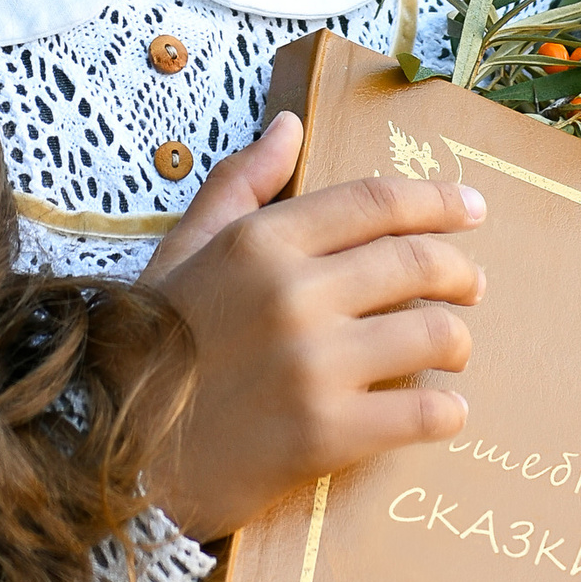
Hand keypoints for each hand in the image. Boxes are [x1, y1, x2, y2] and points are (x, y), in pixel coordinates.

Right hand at [141, 109, 488, 544]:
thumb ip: (239, 185)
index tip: (473, 209)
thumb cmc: (147, 350)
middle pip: (418, 263)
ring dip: (457, 341)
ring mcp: (314, 365)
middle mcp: (293, 294)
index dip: (438, 200)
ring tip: (452, 351)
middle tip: (472, 285)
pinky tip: (441, 411)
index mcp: (260, 242)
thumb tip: (290, 126)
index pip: (376, 203)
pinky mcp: (327, 434)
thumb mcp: (180, 253)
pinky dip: (446, 411)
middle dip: (461, 272)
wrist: (108, 455)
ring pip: (435, 335)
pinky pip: (425, 412)